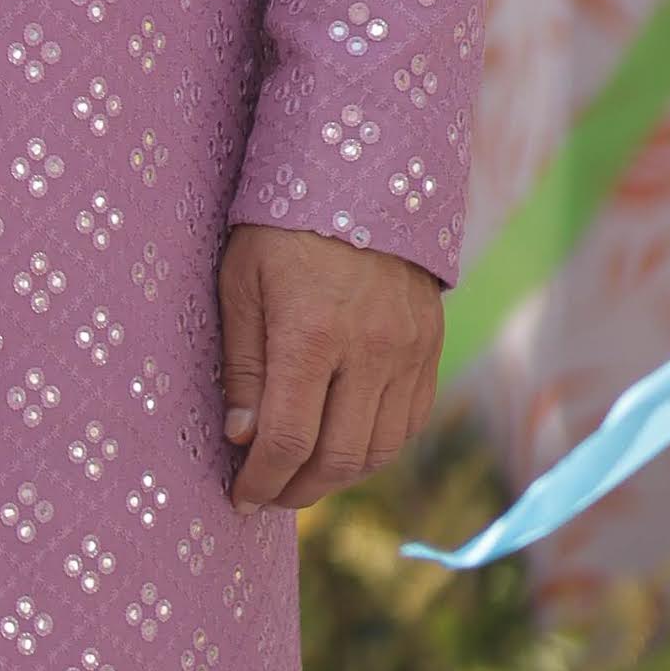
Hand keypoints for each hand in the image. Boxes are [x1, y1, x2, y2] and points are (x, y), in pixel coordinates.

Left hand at [216, 222, 442, 509]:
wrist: (362, 174)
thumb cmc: (282, 226)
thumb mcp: (241, 283)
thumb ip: (243, 365)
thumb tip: (241, 438)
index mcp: (311, 334)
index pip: (288, 438)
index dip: (262, 480)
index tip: (240, 496)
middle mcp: (369, 351)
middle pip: (339, 458)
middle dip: (298, 489)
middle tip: (268, 494)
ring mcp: (408, 352)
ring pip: (380, 449)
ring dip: (339, 476)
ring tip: (302, 477)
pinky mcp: (429, 348)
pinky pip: (410, 422)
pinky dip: (377, 448)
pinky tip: (345, 445)